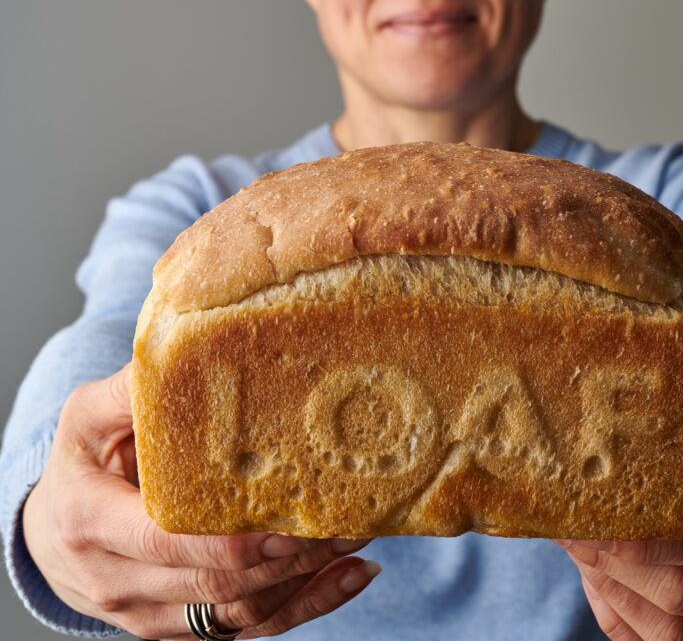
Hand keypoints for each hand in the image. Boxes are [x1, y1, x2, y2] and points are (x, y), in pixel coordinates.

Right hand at [23, 363, 379, 639]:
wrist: (52, 531)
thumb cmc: (79, 464)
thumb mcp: (88, 418)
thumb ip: (132, 389)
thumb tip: (186, 341)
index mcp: (92, 522)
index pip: (168, 539)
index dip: (232, 537)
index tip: (290, 514)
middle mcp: (118, 580)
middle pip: (214, 584)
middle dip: (286, 557)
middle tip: (347, 519)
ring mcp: (149, 614)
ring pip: (235, 613)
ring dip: (304, 581)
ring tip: (358, 539)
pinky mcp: (179, 627)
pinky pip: (245, 631)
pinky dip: (303, 608)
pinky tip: (348, 576)